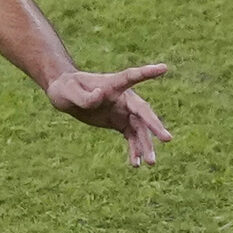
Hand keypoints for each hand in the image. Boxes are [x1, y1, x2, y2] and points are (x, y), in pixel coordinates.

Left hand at [46, 63, 171, 165]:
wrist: (65, 96)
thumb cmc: (66, 89)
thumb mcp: (70, 92)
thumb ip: (85, 96)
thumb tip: (100, 96)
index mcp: (113, 84)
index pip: (132, 76)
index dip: (147, 72)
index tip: (163, 68)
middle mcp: (123, 97)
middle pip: (143, 111)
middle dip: (154, 125)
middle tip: (167, 138)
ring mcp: (123, 111)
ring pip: (140, 129)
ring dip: (146, 145)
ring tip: (151, 163)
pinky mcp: (119, 122)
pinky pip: (131, 137)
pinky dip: (135, 149)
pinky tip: (136, 164)